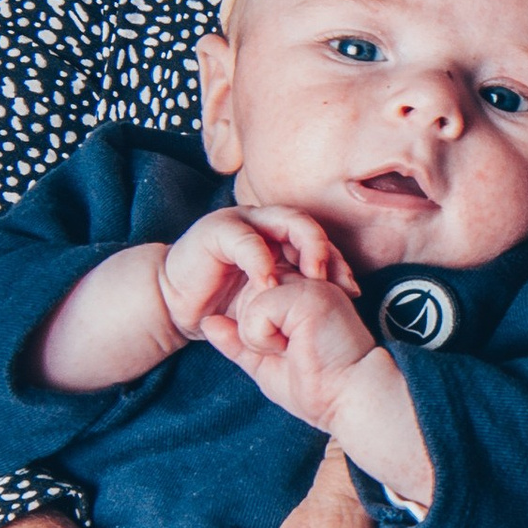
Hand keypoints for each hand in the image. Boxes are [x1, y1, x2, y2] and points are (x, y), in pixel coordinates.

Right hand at [160, 203, 357, 354]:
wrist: (176, 307)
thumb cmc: (224, 305)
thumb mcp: (270, 303)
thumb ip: (298, 295)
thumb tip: (343, 299)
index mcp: (280, 239)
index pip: (320, 241)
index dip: (339, 261)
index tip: (352, 290)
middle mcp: (265, 224)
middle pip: (307, 224)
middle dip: (327, 250)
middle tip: (337, 280)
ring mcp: (242, 223)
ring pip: (284, 220)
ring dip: (304, 246)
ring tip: (313, 276)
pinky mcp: (216, 230)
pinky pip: (245, 239)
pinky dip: (261, 260)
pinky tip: (269, 283)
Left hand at [222, 266, 383, 435]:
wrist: (348, 400)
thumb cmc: (318, 387)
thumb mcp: (265, 364)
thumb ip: (237, 341)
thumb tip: (207, 321)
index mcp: (299, 295)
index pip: (249, 298)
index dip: (256, 333)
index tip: (290, 354)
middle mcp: (306, 282)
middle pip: (245, 298)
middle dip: (256, 336)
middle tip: (293, 352)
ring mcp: (308, 284)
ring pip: (249, 302)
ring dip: (260, 338)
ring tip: (295, 349)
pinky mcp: (307, 294)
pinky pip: (257, 310)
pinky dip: (265, 338)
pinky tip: (295, 347)